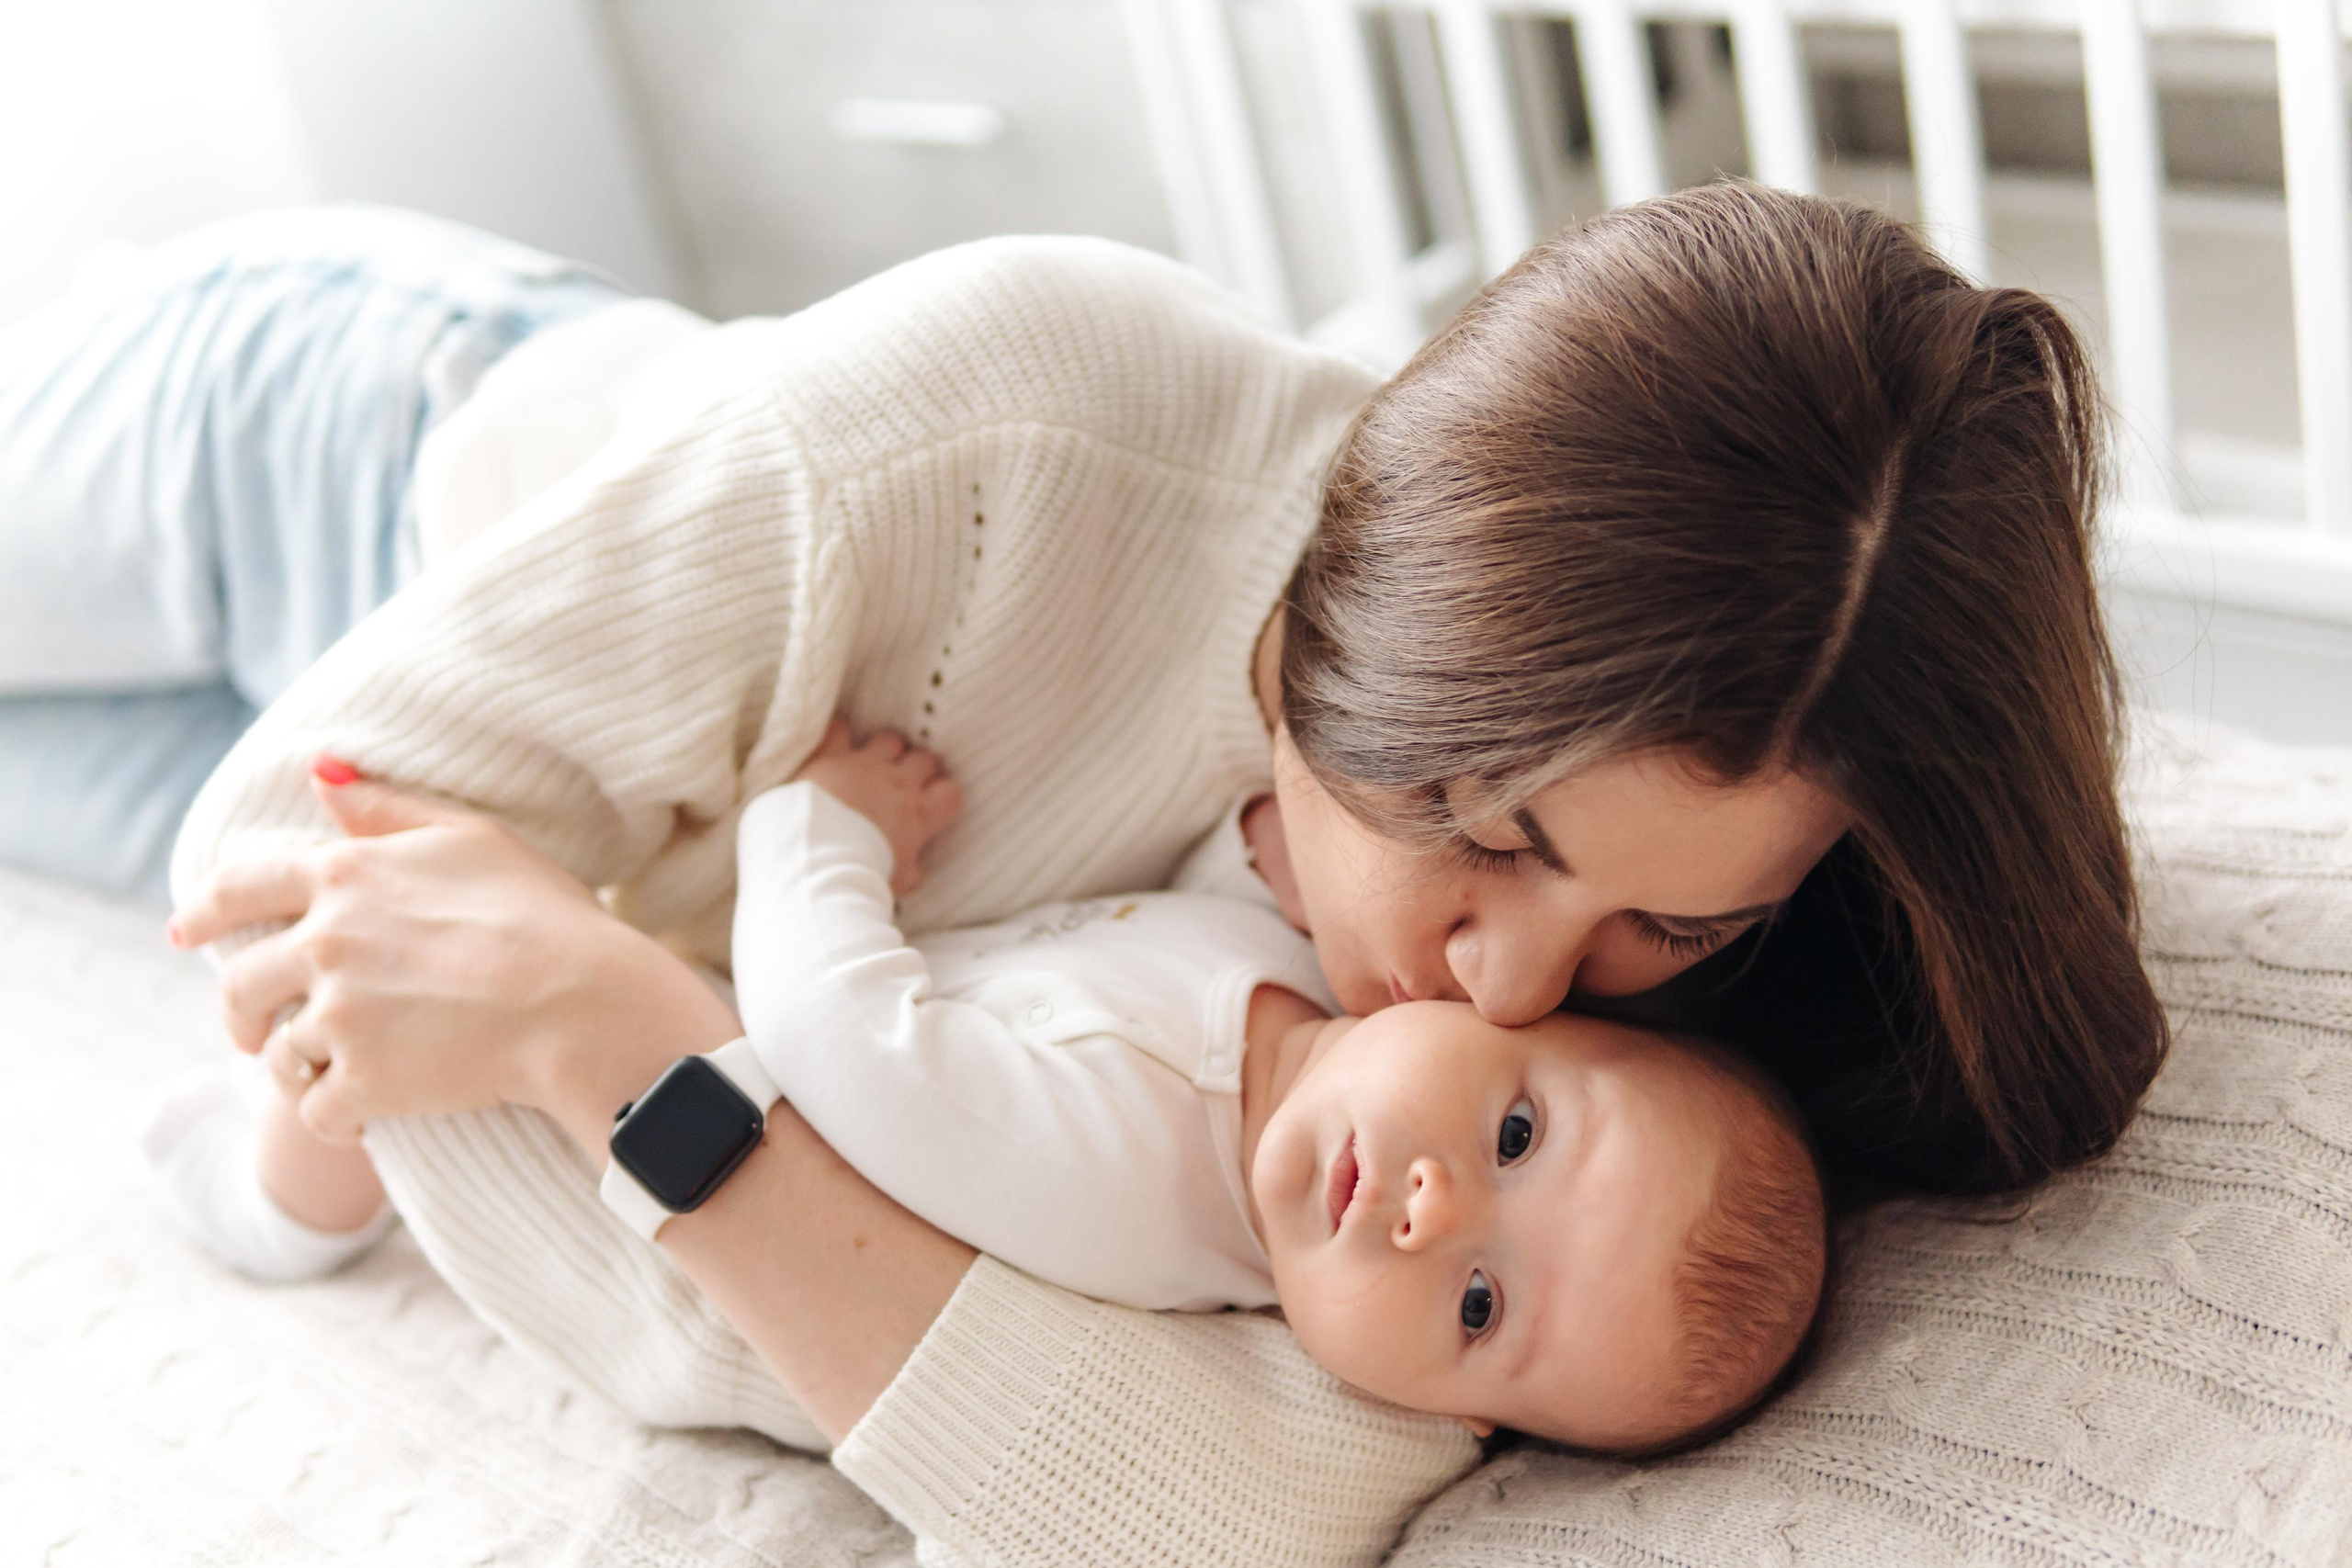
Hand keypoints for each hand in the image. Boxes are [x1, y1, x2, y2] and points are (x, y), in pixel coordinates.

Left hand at [169, 760, 737, 1142]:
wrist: (581, 1003)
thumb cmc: (542, 914)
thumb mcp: (470, 838)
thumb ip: (387, 810)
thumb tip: (319, 772)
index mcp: (345, 876)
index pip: (239, 887)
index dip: (204, 910)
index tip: (184, 931)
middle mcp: (326, 943)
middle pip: (240, 983)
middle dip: (243, 1012)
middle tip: (256, 1032)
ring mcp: (340, 1016)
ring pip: (280, 1053)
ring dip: (299, 1067)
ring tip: (332, 1076)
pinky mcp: (362, 1081)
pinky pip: (318, 1111)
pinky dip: (338, 1119)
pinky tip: (361, 1121)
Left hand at [792, 719, 962, 895]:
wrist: (819, 856)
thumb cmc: (860, 873)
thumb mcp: (895, 882)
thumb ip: (909, 872)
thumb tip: (915, 874)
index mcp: (917, 816)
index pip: (951, 793)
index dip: (944, 794)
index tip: (934, 800)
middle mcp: (897, 785)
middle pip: (925, 758)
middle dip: (920, 764)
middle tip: (908, 776)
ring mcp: (865, 766)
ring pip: (890, 739)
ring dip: (886, 746)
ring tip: (876, 756)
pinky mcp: (832, 757)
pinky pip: (839, 731)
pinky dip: (839, 732)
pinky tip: (837, 738)